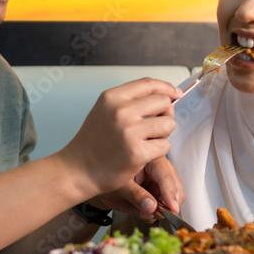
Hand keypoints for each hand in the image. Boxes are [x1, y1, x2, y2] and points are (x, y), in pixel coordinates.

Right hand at [58, 78, 180, 198]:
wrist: (77, 169)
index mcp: (112, 97)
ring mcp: (129, 132)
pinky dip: (158, 151)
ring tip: (148, 140)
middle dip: (166, 114)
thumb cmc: (93, 142)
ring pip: (168, 124)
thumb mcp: (104, 111)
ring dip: (163, 133)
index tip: (176, 94)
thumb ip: (129, 101)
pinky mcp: (137, 152)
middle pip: (163, 102)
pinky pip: (164, 146)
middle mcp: (120, 111)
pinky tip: (143, 154)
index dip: (167, 88)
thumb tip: (166, 95)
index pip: (149, 84)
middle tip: (156, 126)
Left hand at [88, 157, 185, 221]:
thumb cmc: (102, 176)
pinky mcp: (154, 194)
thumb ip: (135, 195)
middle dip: (169, 202)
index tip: (172, 207)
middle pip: (174, 185)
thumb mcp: (117, 185)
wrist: (93, 183)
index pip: (164, 174)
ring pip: (171, 197)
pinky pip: (161, 206)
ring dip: (161, 209)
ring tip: (145, 213)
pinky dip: (154, 213)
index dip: (169, 191)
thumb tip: (151, 207)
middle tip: (159, 213)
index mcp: (147, 156)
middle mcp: (155, 168)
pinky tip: (144, 214)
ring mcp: (156, 181)